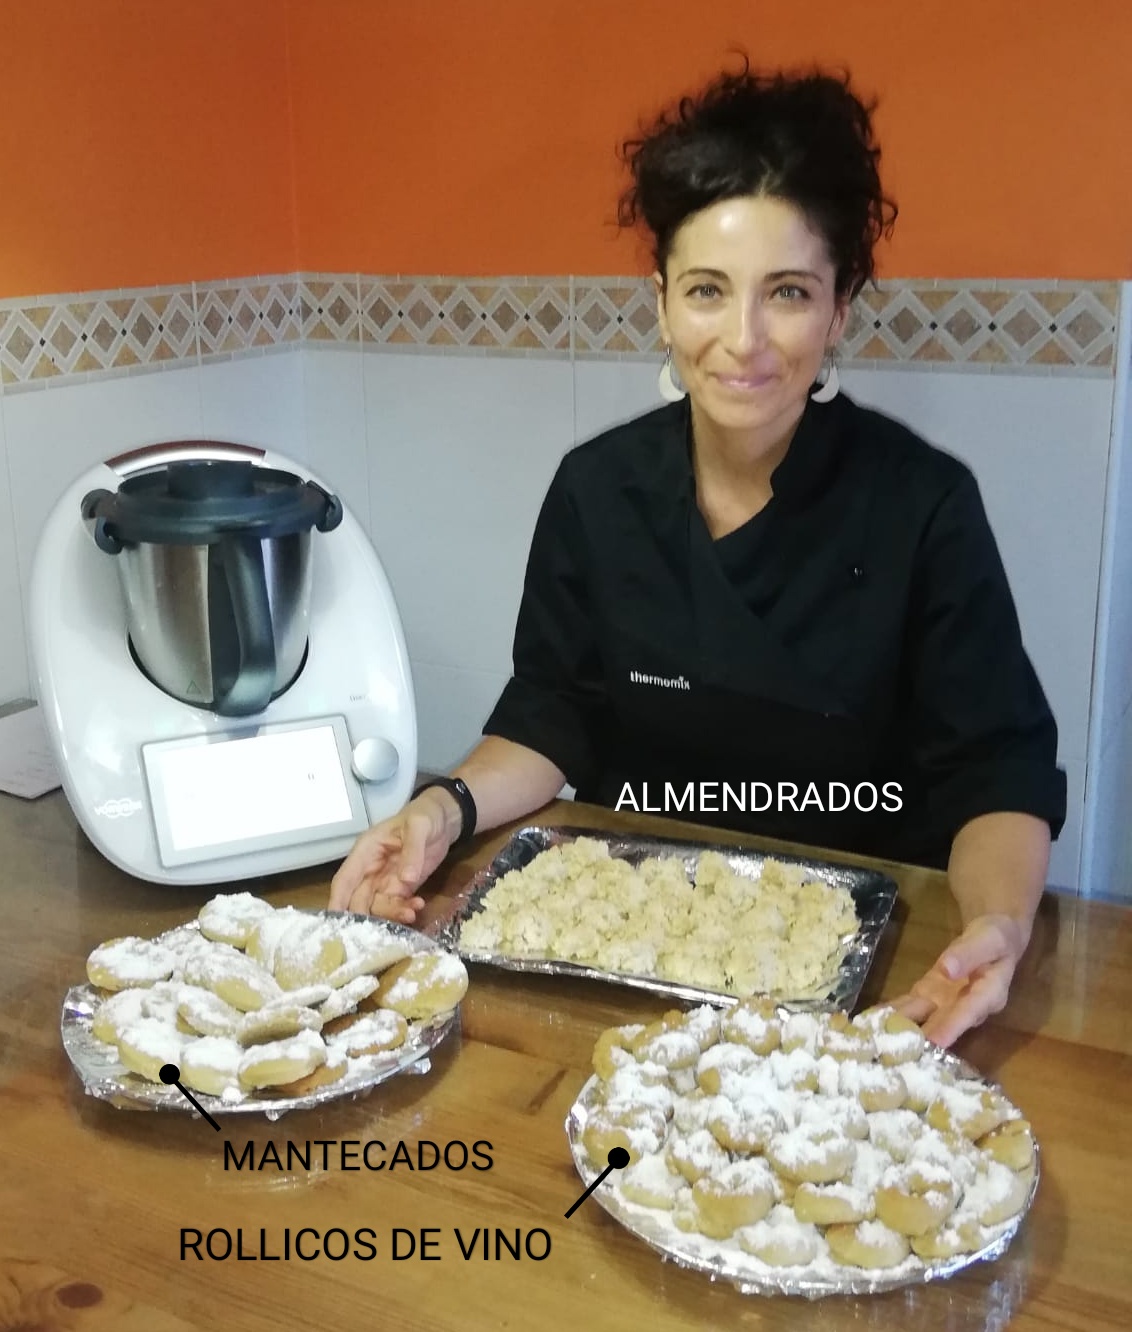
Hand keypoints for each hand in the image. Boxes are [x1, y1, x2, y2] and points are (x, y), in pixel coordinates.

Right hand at [327, 793, 453, 921]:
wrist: (444, 820)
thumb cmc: (424, 815)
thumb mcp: (419, 825)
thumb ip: (412, 850)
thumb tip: (406, 880)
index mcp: (365, 851)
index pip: (345, 879)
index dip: (338, 901)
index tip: (335, 924)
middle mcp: (370, 870)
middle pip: (359, 900)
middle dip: (368, 916)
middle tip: (384, 926)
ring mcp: (386, 881)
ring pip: (378, 907)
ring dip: (392, 914)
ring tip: (412, 913)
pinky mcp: (402, 888)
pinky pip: (397, 906)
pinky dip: (405, 910)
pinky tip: (419, 906)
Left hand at [888, 913, 1027, 1047]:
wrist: (992, 939)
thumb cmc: (996, 939)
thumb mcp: (988, 939)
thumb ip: (968, 954)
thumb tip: (947, 968)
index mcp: (989, 995)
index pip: (969, 1013)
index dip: (952, 1028)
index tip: (935, 1043)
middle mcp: (967, 1007)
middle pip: (943, 1024)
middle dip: (922, 1040)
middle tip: (900, 1055)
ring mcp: (946, 1003)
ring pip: (923, 1018)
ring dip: (902, 1030)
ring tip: (879, 1041)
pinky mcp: (930, 994)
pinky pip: (912, 1004)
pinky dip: (894, 1011)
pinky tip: (873, 1019)